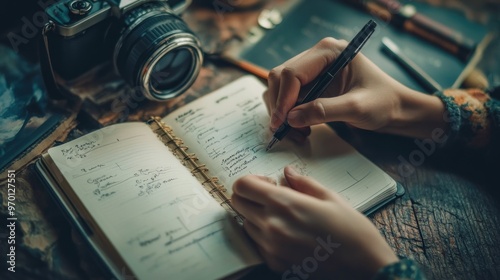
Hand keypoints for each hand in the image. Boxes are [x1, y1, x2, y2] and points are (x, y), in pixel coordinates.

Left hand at [231, 166, 397, 278]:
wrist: (365, 269)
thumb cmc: (352, 232)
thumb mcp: (330, 198)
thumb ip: (302, 183)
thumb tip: (287, 172)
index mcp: (283, 204)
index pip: (242, 186)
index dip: (251, 180)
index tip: (267, 182)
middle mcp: (271, 226)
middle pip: (237, 203)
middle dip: (250, 195)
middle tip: (272, 196)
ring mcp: (271, 248)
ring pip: (245, 224)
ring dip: (256, 215)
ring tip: (282, 216)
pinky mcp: (275, 264)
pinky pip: (257, 243)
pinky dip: (264, 235)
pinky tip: (287, 233)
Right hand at [264, 37, 445, 140]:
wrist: (396, 109)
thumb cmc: (383, 103)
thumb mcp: (356, 108)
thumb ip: (323, 111)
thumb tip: (291, 118)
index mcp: (328, 52)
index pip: (292, 72)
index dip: (283, 99)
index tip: (282, 123)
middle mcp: (316, 57)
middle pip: (280, 78)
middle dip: (280, 106)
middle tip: (285, 131)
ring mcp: (312, 70)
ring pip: (280, 89)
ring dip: (282, 112)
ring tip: (298, 132)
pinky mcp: (311, 85)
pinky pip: (288, 98)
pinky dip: (289, 115)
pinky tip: (302, 128)